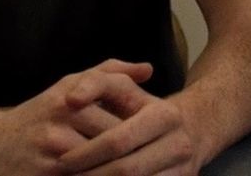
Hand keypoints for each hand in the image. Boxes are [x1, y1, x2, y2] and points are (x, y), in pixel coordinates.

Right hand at [0, 60, 152, 175]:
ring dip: (127, 171)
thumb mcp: (70, 85)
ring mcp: (55, 150)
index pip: (121, 109)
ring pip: (106, 165)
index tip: (160, 135)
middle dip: (139, 152)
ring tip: (146, 172)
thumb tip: (148, 69)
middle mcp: (61, 119)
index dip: (144, 126)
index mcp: (71, 95)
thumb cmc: (40, 114)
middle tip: (161, 158)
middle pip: (116, 139)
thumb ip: (109, 73)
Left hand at [58, 81, 198, 175]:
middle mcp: (178, 144)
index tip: (61, 159)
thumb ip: (94, 82)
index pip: (118, 140)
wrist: (189, 128)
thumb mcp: (122, 86)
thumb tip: (70, 99)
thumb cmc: (141, 105)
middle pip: (127, 170)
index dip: (87, 152)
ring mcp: (183, 169)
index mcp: (163, 115)